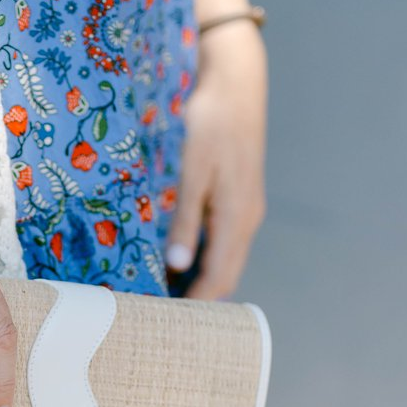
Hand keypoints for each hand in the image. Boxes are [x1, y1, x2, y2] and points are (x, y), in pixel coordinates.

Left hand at [165, 19, 267, 299]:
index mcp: (237, 217)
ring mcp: (246, 210)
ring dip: (200, 279)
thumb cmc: (211, 122)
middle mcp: (246, 219)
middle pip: (226, 275)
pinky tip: (178, 260)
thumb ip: (185, 219)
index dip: (194, 304)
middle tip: (160, 315)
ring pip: (225, 259)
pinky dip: (204, 258)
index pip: (219, 278)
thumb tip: (178, 266)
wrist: (236, 83)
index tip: (165, 322)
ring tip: (164, 293)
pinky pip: (223, 242)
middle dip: (198, 299)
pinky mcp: (239, 198)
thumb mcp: (193, 171)